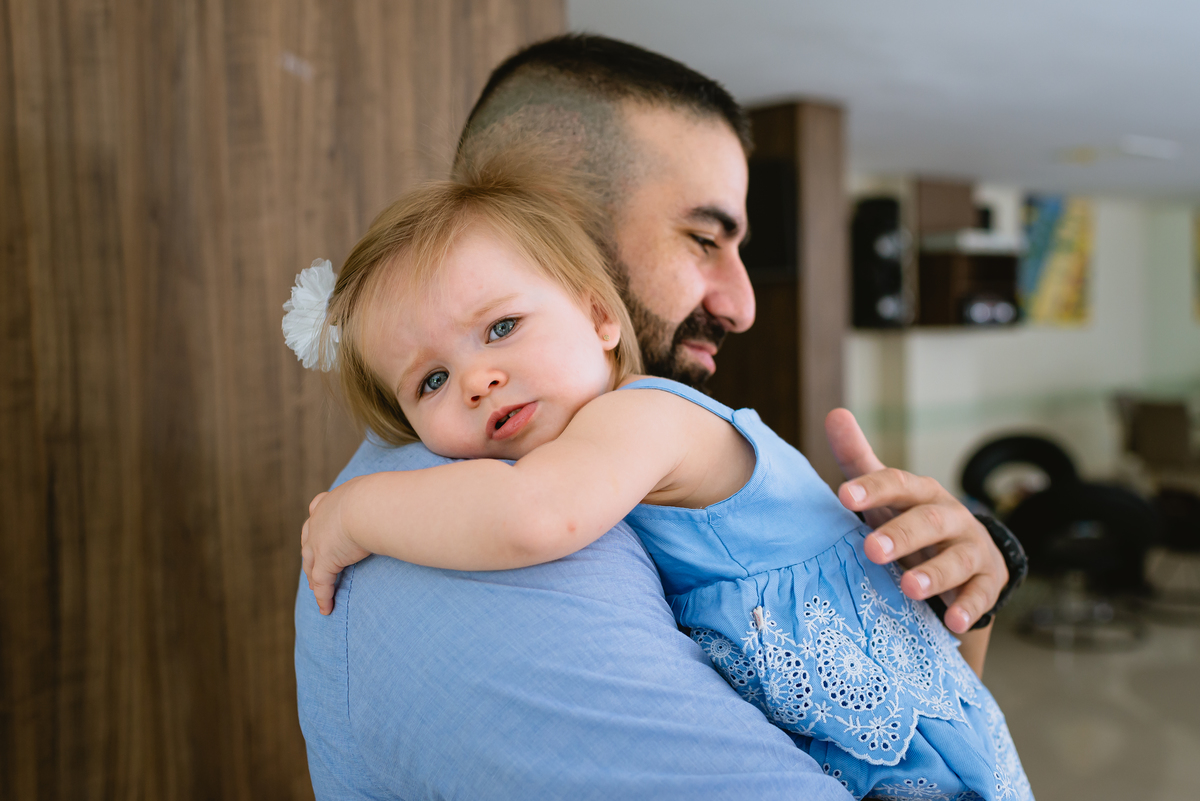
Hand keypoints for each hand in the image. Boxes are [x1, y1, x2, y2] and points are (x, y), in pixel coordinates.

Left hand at [301, 480, 371, 615]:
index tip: (317, 531)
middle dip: (310, 553)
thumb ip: (383, 499)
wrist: (370, 507)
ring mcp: (318, 542)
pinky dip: (323, 597)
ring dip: (313, 577)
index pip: (318, 510)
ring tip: (315, 588)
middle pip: (308, 540)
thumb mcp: (379, 492)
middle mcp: (319, 521)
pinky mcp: (325, 562)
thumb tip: (405, 500)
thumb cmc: (382, 496)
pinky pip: (322, 584)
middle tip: (312, 565)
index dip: (318, 524)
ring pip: (310, 564)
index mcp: (333, 501)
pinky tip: (326, 609)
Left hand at [824, 409, 1006, 633]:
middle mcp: (949, 516)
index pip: (897, 483)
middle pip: (928, 521)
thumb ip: (858, 459)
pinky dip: (967, 607)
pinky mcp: (986, 582)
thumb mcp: (886, 493)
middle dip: (901, 534)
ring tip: (909, 588)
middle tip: (871, 548)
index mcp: (920, 493)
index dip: (872, 488)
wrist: (963, 557)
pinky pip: (980, 595)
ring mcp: (970, 549)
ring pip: (956, 560)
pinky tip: (953, 621)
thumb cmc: (910, 519)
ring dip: (934, 574)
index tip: (843, 495)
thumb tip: (835, 414)